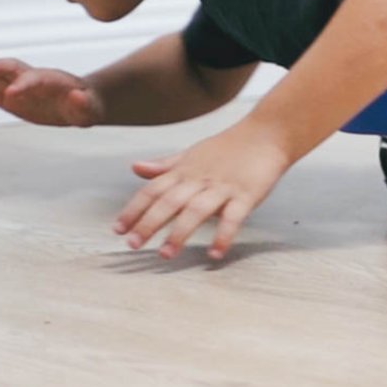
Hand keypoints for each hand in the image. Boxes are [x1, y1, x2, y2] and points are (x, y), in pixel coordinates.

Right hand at [0, 58, 103, 126]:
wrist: (82, 103)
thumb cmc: (88, 105)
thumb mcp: (91, 108)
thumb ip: (84, 104)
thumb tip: (78, 96)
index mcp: (52, 80)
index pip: (34, 78)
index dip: (23, 85)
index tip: (11, 96)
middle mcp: (33, 79)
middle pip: (12, 68)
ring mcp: (21, 88)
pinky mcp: (13, 100)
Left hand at [113, 119, 290, 260]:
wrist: (267, 133)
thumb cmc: (229, 146)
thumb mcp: (192, 153)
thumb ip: (164, 165)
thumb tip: (135, 168)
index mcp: (185, 170)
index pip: (153, 190)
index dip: (134, 209)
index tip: (118, 229)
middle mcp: (200, 178)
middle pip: (169, 201)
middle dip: (149, 223)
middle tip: (133, 244)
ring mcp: (223, 186)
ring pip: (197, 210)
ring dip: (180, 232)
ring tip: (166, 254)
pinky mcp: (246, 194)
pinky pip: (233, 217)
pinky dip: (224, 235)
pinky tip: (215, 254)